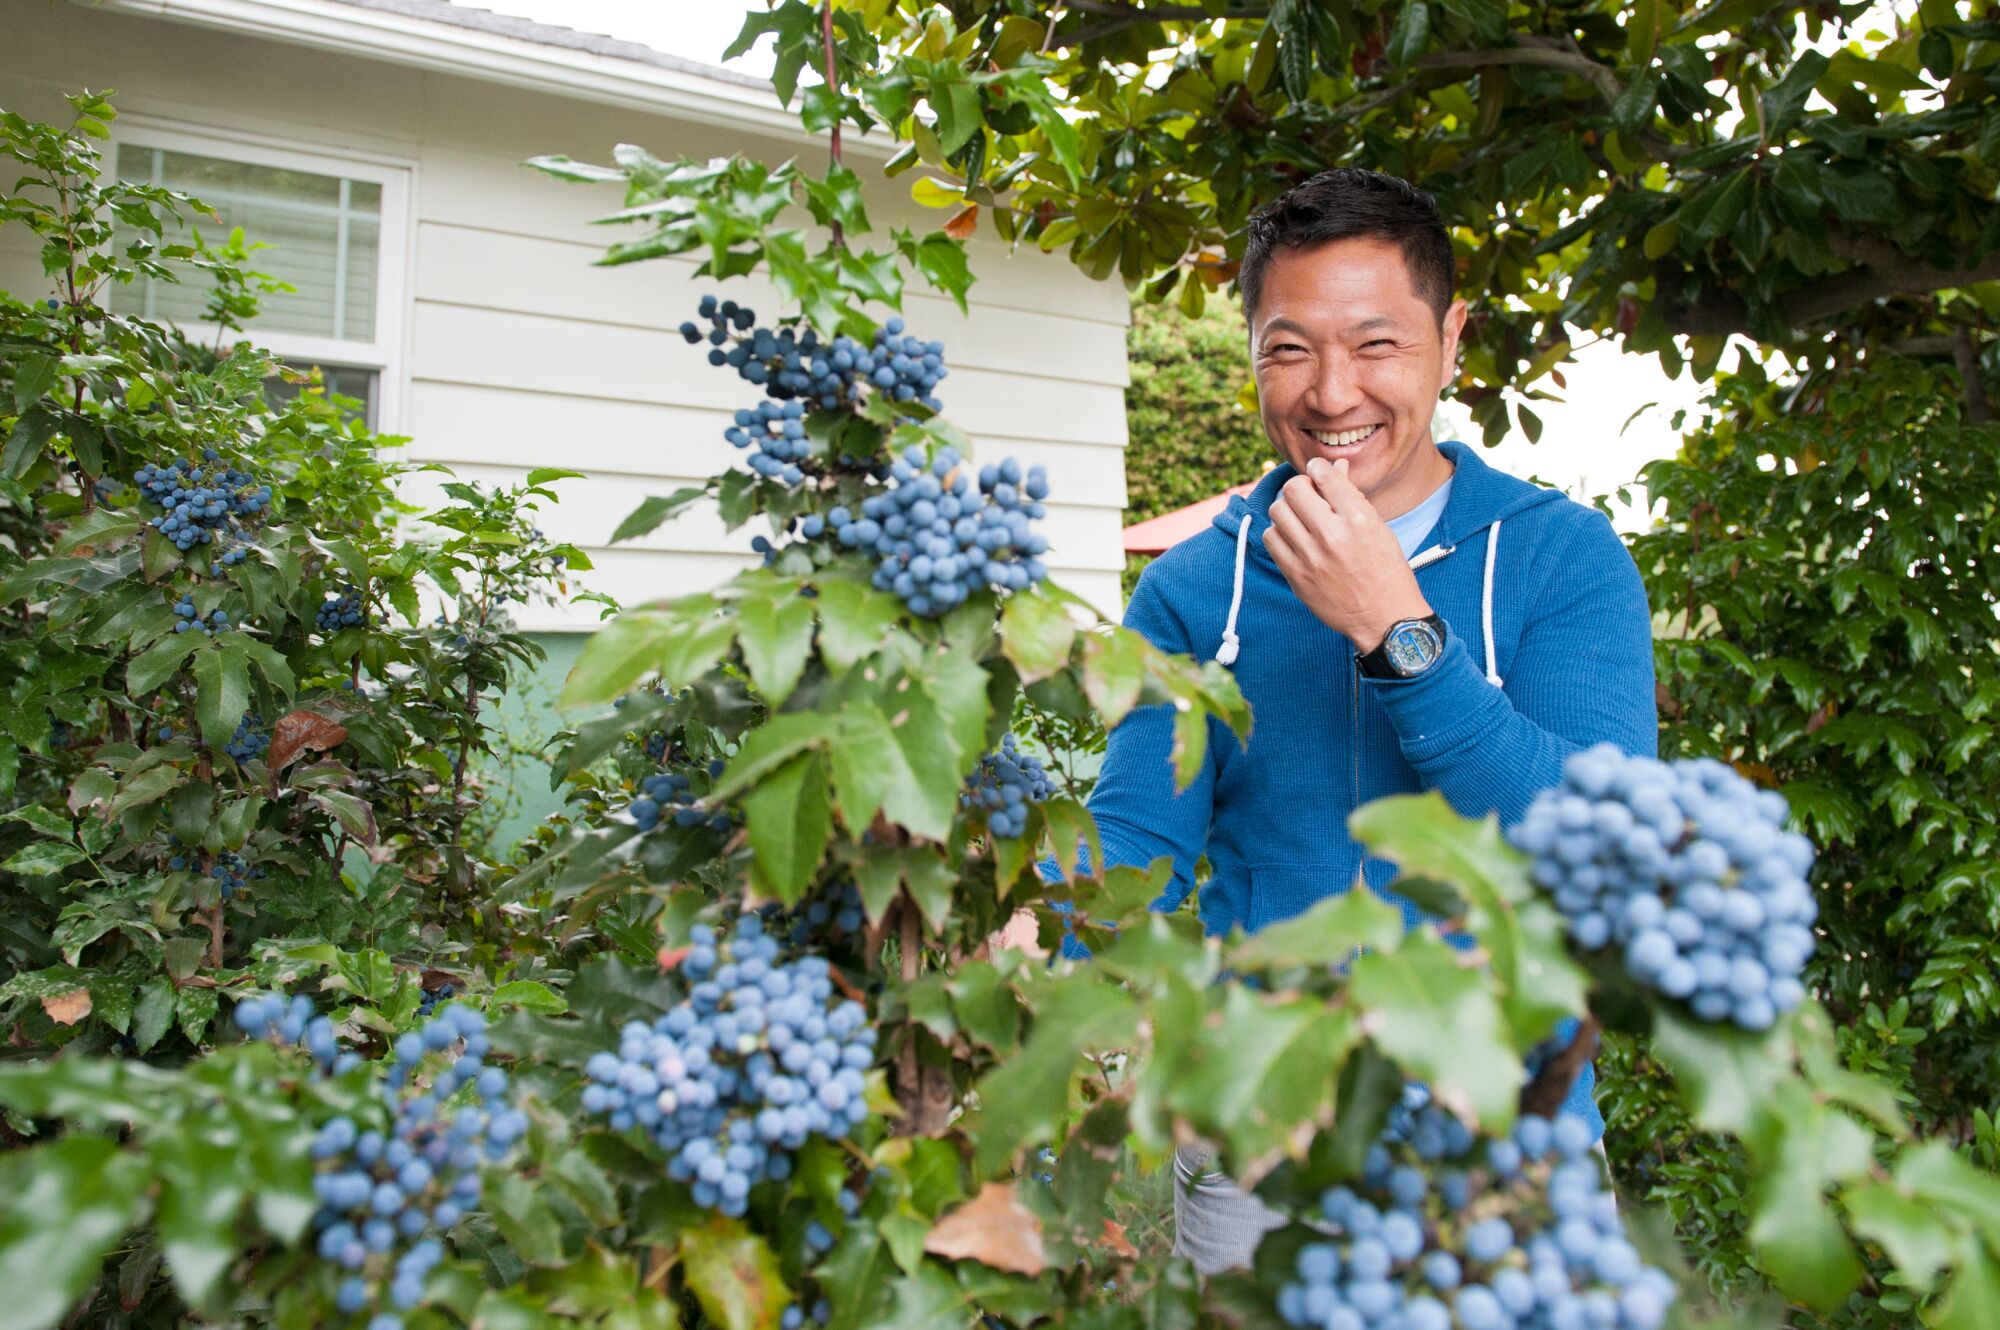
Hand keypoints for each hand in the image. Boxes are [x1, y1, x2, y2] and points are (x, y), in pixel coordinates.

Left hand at [1263, 457, 1431, 650]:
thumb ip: (1351, 496)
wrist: (1385, 618)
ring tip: (1301, 520)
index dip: (1317, 468)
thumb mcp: (1378, 527)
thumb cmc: (1386, 570)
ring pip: (1277, 512)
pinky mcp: (1296, 577)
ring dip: (1287, 510)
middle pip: (1293, 489)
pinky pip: (1271, 539)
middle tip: (1309, 497)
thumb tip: (1336, 466)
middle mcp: (1332, 535)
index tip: (1318, 473)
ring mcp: (1310, 557)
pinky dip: (1279, 534)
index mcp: (1358, 518)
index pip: (1323, 474)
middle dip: (1300, 488)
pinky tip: (1294, 539)